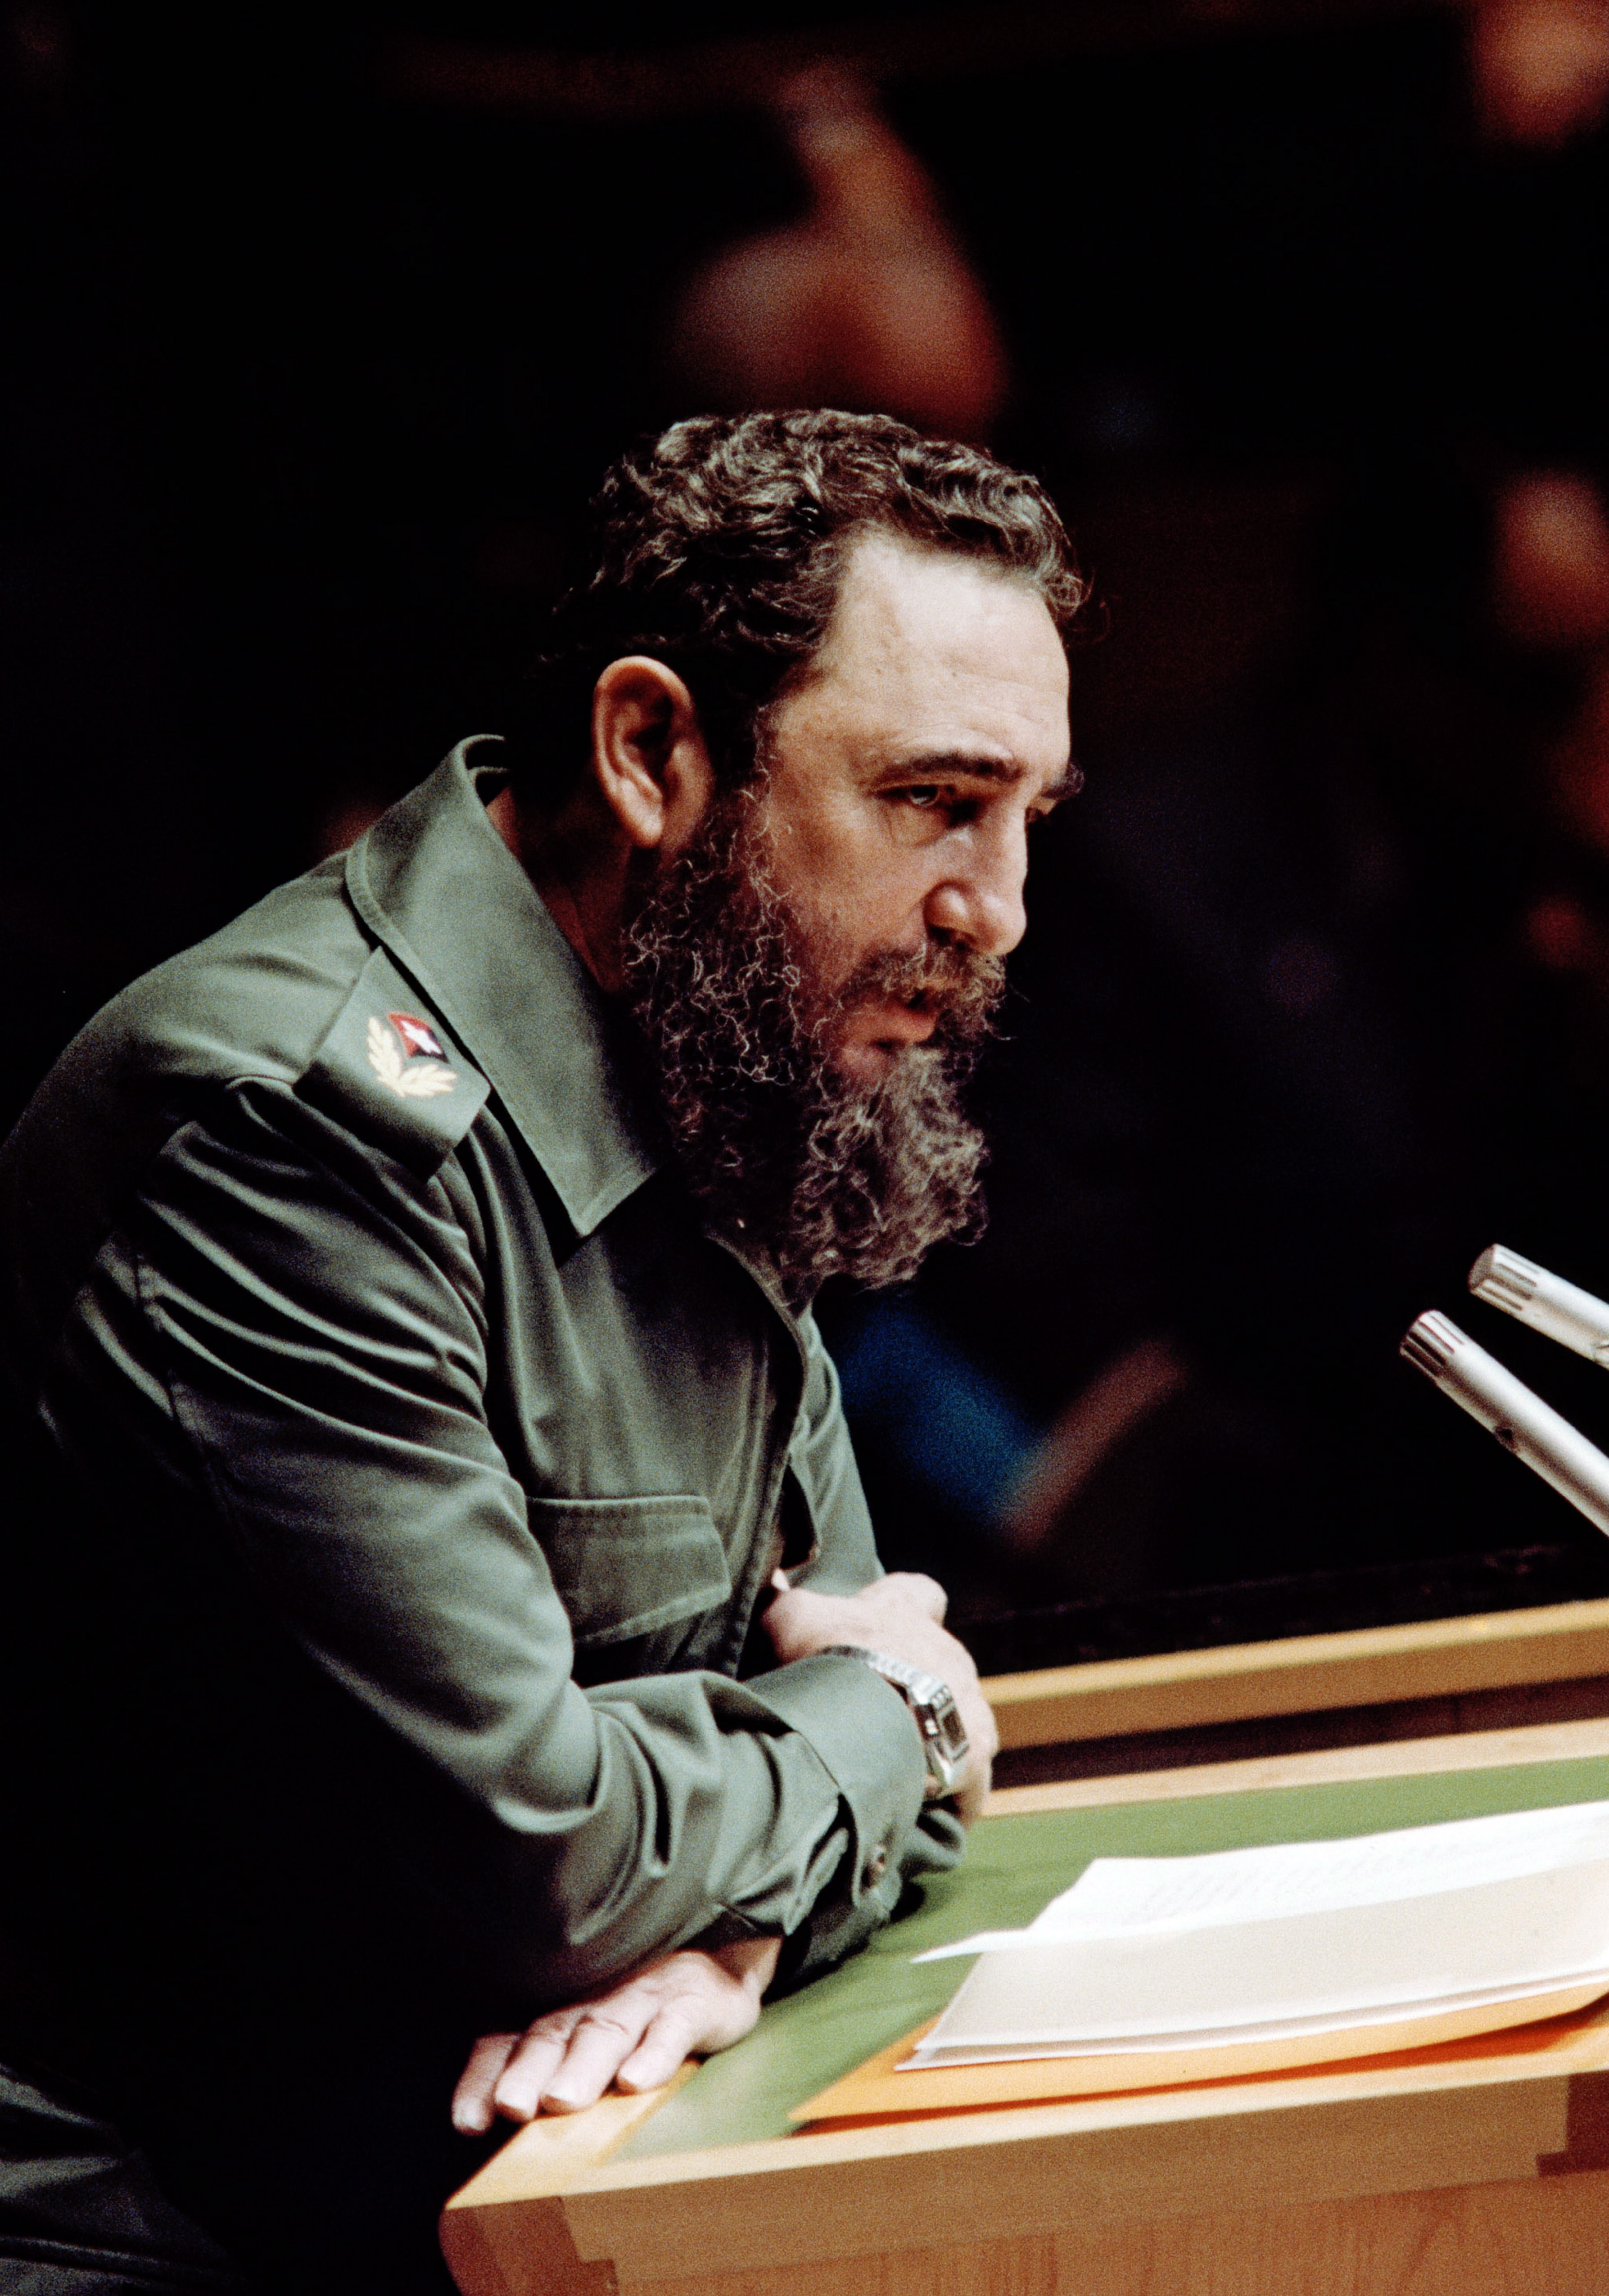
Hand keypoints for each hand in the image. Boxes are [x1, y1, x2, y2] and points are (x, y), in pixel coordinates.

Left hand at [450, 1935, 780, 2133]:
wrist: (717, 1965)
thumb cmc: (636, 2011)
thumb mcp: (583, 2040)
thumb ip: (537, 2073)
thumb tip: (476, 2123)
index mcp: (559, 2012)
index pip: (510, 2041)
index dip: (486, 2077)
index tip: (468, 2120)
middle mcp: (593, 2001)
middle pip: (553, 2035)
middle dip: (529, 2071)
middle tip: (513, 2104)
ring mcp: (643, 1998)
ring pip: (607, 2031)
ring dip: (583, 2066)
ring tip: (563, 2099)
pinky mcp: (692, 2002)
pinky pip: (673, 2027)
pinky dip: (655, 2051)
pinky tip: (638, 2079)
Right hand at [763, 1571, 996, 1822]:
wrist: (869, 1718)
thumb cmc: (829, 1659)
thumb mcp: (791, 1619)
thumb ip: (783, 1601)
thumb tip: (773, 1584)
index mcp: (905, 1611)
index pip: (922, 1593)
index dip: (910, 1606)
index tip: (890, 1627)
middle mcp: (947, 1651)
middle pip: (943, 1661)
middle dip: (917, 1683)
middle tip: (878, 1713)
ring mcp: (968, 1702)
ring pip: (963, 1717)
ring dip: (939, 1735)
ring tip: (907, 1764)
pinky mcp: (976, 1753)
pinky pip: (972, 1777)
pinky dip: (954, 1792)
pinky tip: (930, 1808)